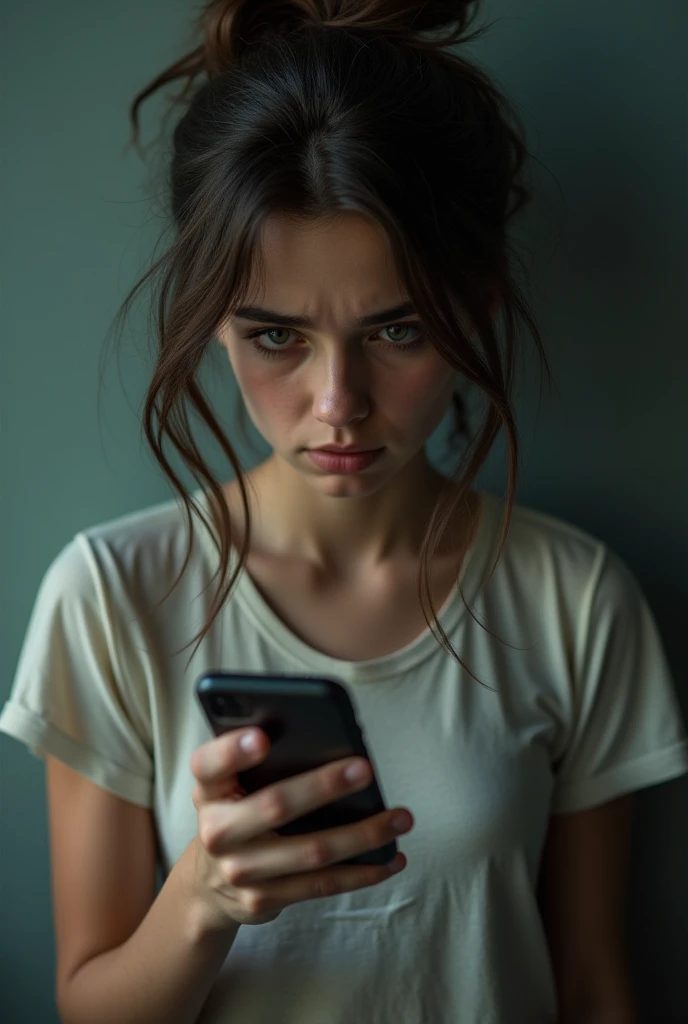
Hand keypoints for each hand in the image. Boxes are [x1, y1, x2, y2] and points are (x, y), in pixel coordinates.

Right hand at [188, 727, 411, 928]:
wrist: (208, 885)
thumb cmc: (234, 811)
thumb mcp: (228, 783)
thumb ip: (255, 761)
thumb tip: (322, 736)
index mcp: (207, 789)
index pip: (209, 764)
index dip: (232, 750)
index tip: (262, 738)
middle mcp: (217, 831)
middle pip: (274, 805)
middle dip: (323, 786)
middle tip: (365, 768)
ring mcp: (240, 871)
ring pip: (311, 851)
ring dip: (362, 835)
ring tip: (401, 818)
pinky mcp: (264, 900)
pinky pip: (322, 885)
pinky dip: (362, 872)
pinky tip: (391, 857)